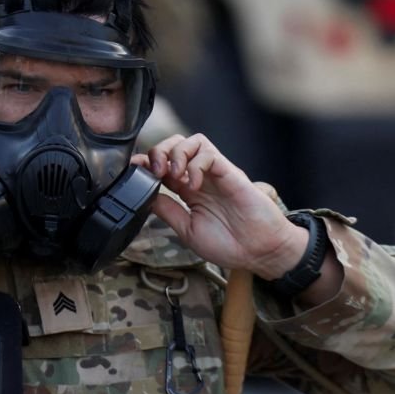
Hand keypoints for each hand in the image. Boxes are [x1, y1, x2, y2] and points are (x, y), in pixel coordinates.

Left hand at [138, 134, 308, 278]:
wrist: (260, 252)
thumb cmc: (229, 244)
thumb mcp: (187, 229)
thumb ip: (167, 210)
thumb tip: (143, 194)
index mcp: (189, 191)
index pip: (164, 165)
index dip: (147, 163)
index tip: (134, 169)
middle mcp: (201, 177)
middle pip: (176, 144)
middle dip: (159, 151)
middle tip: (154, 171)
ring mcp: (216, 174)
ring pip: (193, 141)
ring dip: (176, 153)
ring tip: (173, 175)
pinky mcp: (230, 173)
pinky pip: (210, 154)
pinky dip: (195, 164)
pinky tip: (193, 185)